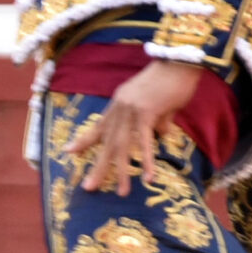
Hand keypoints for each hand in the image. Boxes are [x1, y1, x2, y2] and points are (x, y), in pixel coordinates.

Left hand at [63, 58, 205, 194]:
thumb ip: (158, 120)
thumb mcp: (161, 103)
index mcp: (119, 104)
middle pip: (106, 142)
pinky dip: (146, 161)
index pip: (99, 126)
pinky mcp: (146, 112)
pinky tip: (147, 177)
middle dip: (98, 166)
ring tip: (122, 192)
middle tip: (89, 187)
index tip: (69, 151)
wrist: (182, 60)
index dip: (84, 140)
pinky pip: (144, 142)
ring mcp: (131, 110)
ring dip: (122, 171)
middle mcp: (120, 108)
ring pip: (122, 146)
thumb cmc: (174, 79)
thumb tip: (162, 135)